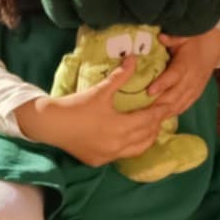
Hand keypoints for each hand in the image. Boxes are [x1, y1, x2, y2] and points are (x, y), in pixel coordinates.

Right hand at [16, 56, 165, 166]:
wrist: (51, 125)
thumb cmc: (77, 106)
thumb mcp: (100, 91)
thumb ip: (120, 77)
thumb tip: (134, 58)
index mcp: (120, 127)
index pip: (149, 120)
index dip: (160, 112)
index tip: (169, 105)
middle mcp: (118, 145)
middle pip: (146, 136)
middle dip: (156, 125)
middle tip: (161, 114)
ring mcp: (108, 156)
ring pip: (136, 149)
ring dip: (146, 138)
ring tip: (151, 127)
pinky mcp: (98, 161)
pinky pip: (121, 155)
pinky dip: (130, 147)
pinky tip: (129, 138)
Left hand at [144, 29, 219, 116]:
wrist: (214, 47)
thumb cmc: (195, 41)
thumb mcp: (184, 36)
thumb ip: (172, 39)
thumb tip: (160, 37)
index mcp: (187, 64)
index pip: (174, 76)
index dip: (162, 84)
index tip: (149, 91)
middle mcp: (192, 78)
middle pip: (175, 95)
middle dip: (159, 105)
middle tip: (142, 112)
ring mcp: (195, 88)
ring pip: (179, 104)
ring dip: (165, 112)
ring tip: (148, 119)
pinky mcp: (196, 94)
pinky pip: (184, 106)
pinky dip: (173, 113)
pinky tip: (161, 118)